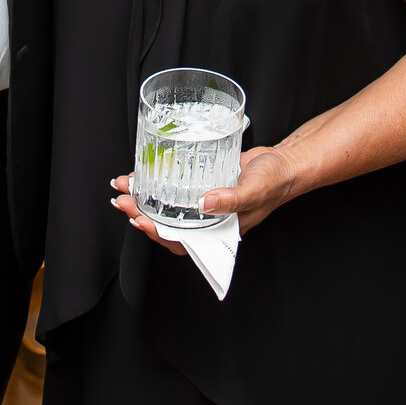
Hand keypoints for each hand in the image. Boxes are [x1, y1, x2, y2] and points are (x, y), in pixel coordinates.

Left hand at [109, 145, 305, 254]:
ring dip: (144, 198)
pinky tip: (144, 173)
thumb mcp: (254, 191)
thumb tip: (204, 204)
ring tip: (124, 187)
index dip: (158, 235)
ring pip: (167, 206)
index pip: (183, 241)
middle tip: (122, 201)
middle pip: (167, 224)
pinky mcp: (200, 184)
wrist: (283, 162)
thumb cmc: (274, 182)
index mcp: (219, 231)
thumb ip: (231, 200)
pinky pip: (174, 187)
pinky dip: (158, 181)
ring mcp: (202, 202)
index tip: (139, 222)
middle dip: (141, 214)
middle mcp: (207, 220)